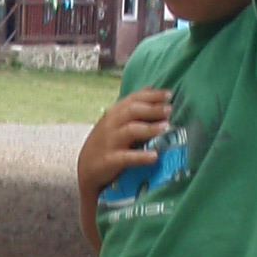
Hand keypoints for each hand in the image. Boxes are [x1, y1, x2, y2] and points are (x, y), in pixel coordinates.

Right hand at [78, 88, 172, 227]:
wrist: (87, 168)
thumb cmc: (105, 143)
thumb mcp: (115, 121)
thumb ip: (131, 107)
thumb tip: (151, 89)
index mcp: (114, 113)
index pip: (133, 99)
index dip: (151, 95)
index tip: (169, 94)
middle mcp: (111, 124)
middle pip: (132, 111)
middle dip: (152, 109)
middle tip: (169, 109)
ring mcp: (110, 142)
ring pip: (130, 130)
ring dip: (149, 128)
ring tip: (165, 127)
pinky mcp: (110, 160)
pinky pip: (127, 157)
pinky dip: (141, 156)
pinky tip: (155, 156)